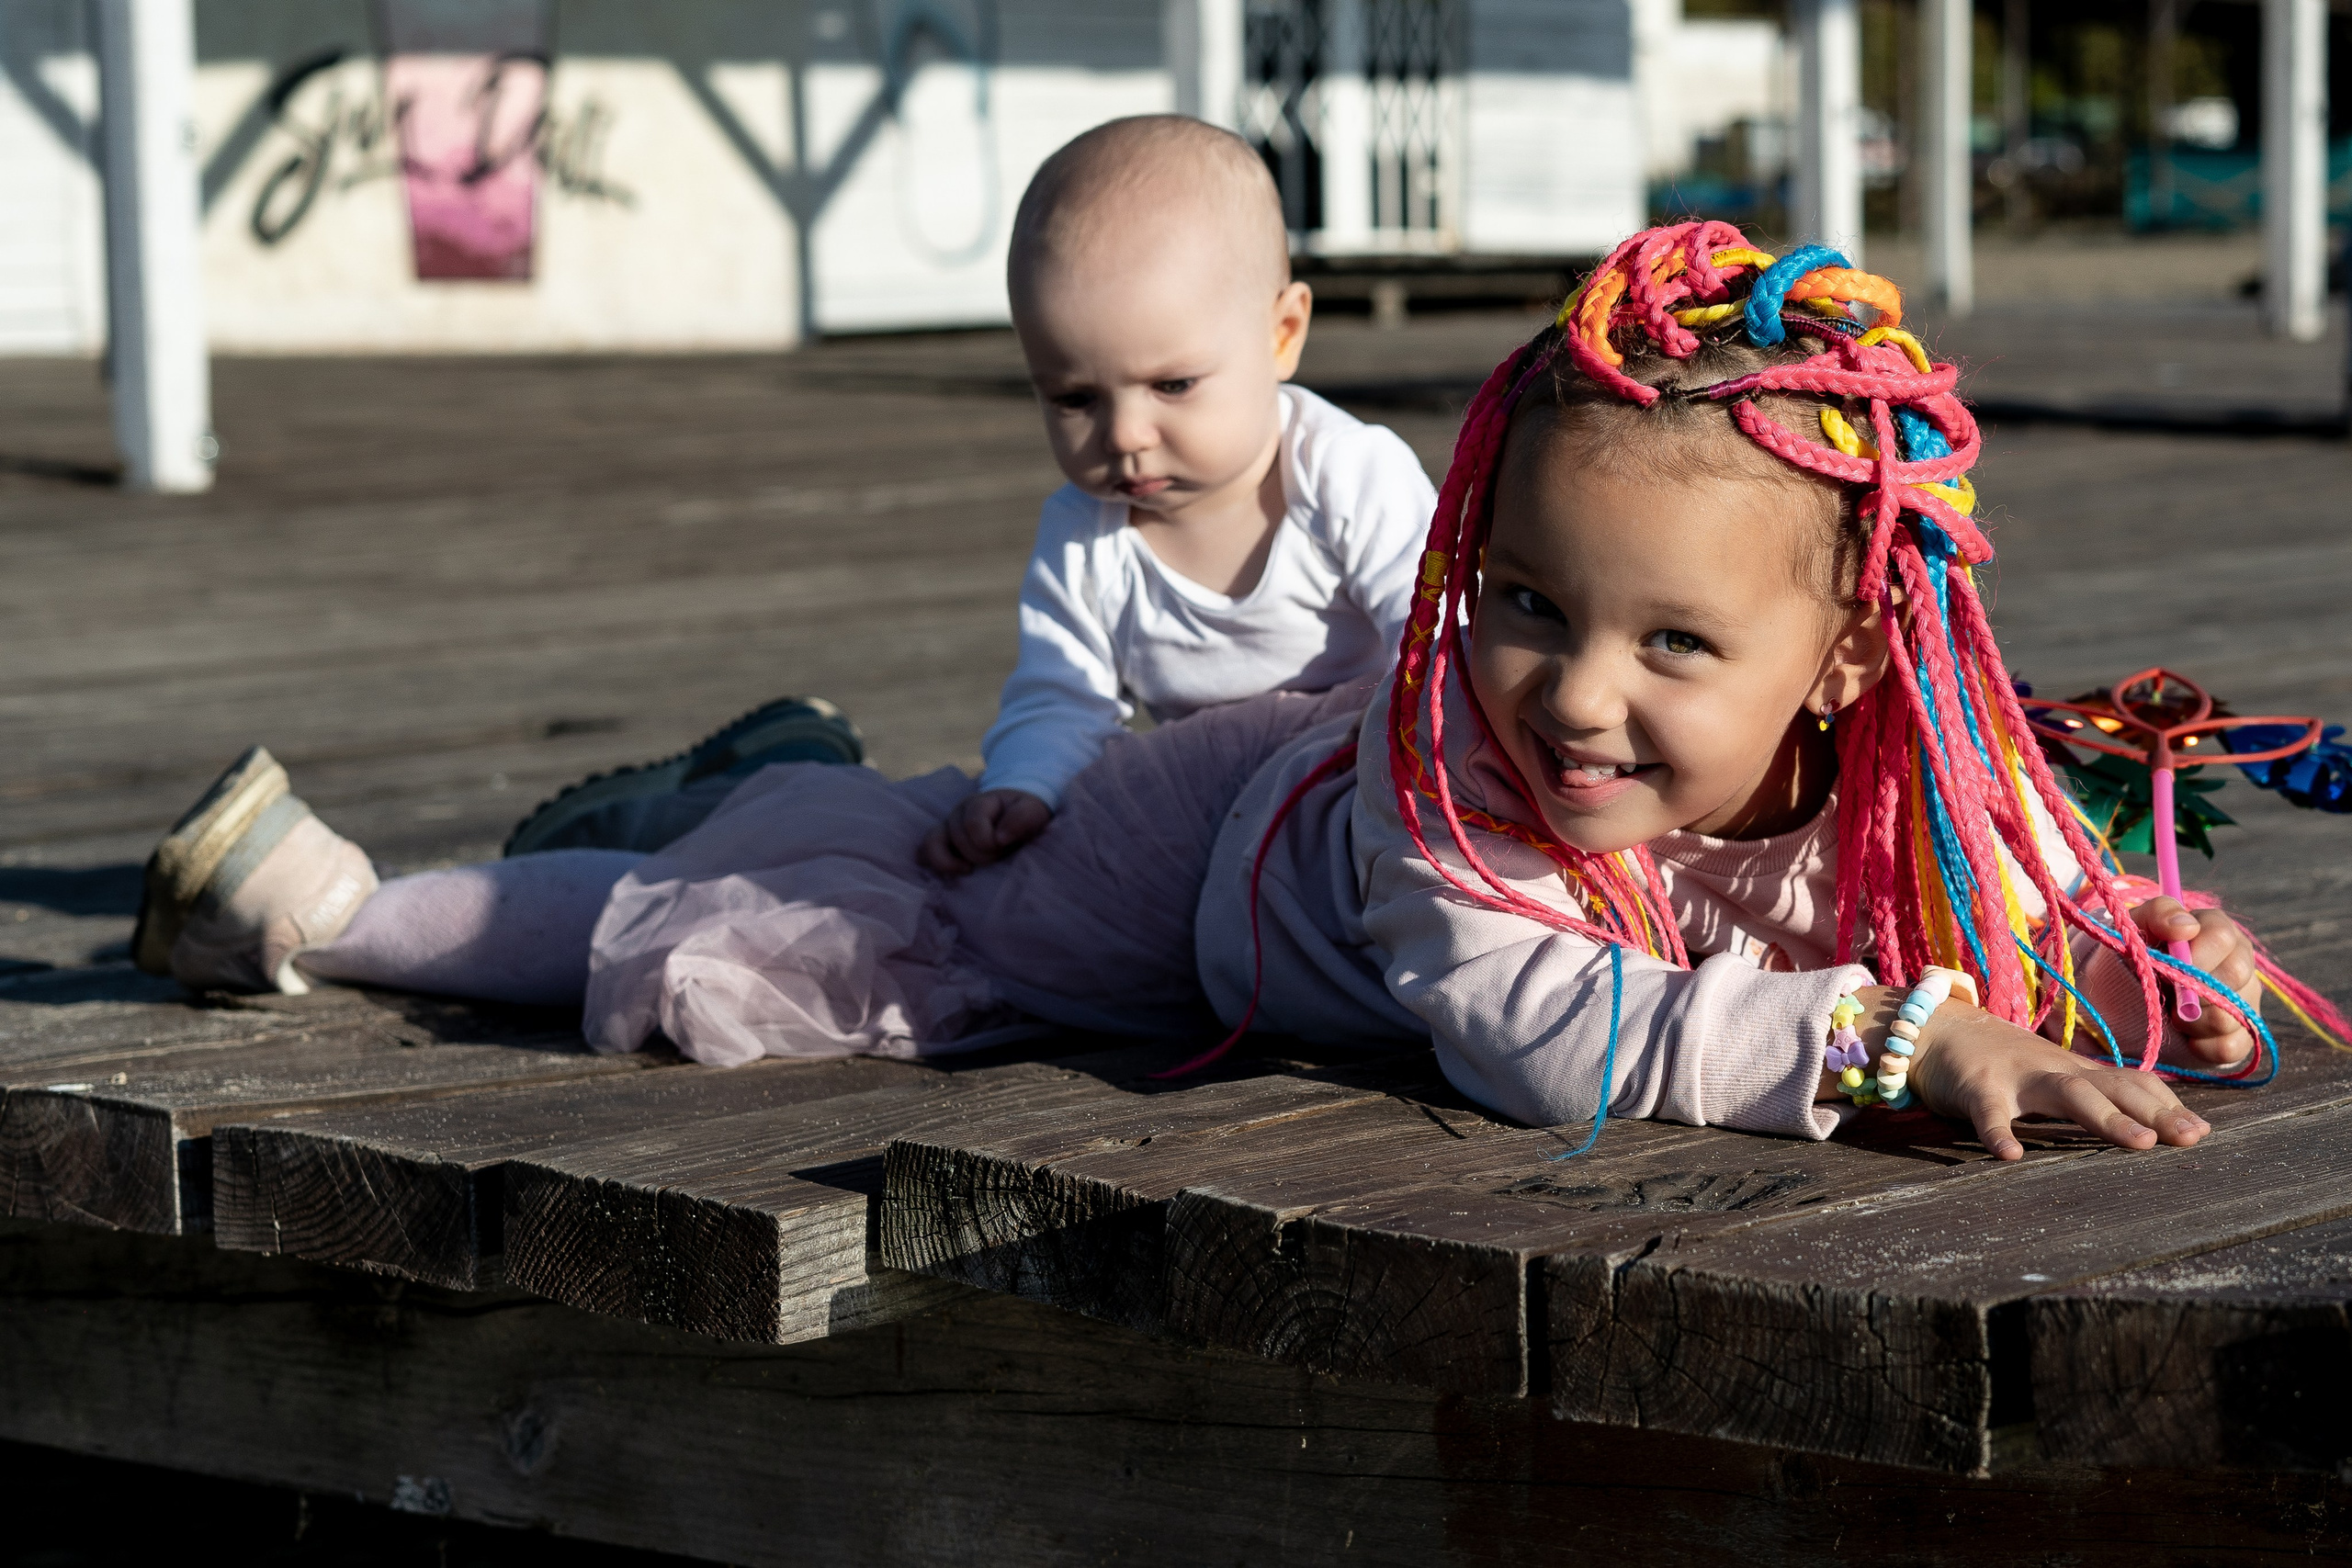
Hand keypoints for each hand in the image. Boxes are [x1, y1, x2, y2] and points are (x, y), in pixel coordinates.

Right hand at [919, 789, 1051, 876]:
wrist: (1017, 815)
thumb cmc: (1024, 813)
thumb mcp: (1033, 810)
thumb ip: (1022, 818)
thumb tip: (1000, 837)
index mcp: (978, 802)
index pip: (973, 824)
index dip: (989, 841)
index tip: (1006, 845)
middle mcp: (958, 814)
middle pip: (957, 838)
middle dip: (981, 853)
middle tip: (999, 854)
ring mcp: (946, 828)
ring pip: (932, 844)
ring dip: (953, 862)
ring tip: (970, 869)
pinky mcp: (941, 844)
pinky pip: (924, 853)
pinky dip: (936, 865)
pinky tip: (957, 871)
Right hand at [1900, 994, 2210, 1160]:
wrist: (1931, 1028)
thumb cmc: (1996, 1061)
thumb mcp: (2047, 1072)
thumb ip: (2088, 1091)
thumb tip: (2144, 1118)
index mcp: (2072, 1070)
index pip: (2130, 1081)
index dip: (2166, 1103)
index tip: (2201, 1131)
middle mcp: (2053, 1069)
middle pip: (2113, 1086)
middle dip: (2156, 1111)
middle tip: (2193, 1138)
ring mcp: (2016, 1076)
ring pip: (2068, 1093)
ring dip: (2107, 1117)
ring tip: (2142, 1144)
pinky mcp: (1975, 1087)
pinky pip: (1989, 1112)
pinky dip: (1998, 1132)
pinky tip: (2010, 1156)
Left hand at [2128, 896, 2259, 1070]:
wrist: (2125, 995)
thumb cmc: (2135, 956)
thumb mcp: (2135, 927)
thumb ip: (2158, 914)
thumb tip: (2185, 926)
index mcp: (2217, 930)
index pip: (2221, 936)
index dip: (2195, 954)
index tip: (2168, 966)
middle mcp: (2239, 963)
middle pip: (2235, 974)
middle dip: (2193, 988)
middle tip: (2168, 991)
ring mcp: (2245, 1000)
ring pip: (2233, 1014)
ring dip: (2192, 1020)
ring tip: (2171, 1012)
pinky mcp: (2242, 1036)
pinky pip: (2230, 1047)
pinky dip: (2200, 1045)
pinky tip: (2184, 1035)